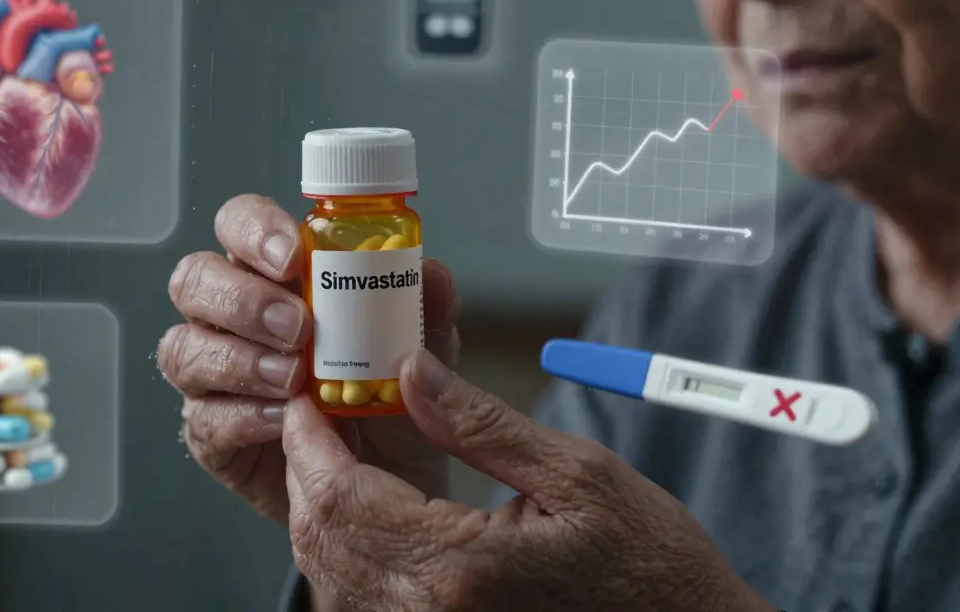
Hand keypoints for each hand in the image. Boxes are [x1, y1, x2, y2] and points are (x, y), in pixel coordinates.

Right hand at [159, 194, 459, 524]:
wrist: (386, 482)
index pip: (240, 224)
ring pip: (183, 348)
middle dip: (242, 299)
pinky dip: (245, 416)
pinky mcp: (210, 432)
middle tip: (297, 327)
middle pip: (194, 280)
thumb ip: (424, 311)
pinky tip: (284, 420)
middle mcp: (232, 316)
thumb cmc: (392, 401)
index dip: (255, 231)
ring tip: (294, 379)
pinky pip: (203, 417)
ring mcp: (213, 375)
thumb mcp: (420, 354)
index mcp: (275, 275)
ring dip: (239, 360)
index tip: (294, 258)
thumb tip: (430, 274)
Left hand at [284, 351, 774, 611]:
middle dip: (308, 468)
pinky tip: (372, 511)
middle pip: (321, 535)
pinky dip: (350, 551)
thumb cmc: (651, 566)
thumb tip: (410, 372)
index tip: (310, 393)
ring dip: (324, 509)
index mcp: (457, 568)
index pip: (340, 495)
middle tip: (321, 413)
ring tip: (342, 453)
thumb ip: (481, 423)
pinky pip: (362, 601)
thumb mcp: (578, 474)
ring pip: (331, 574)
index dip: (310, 438)